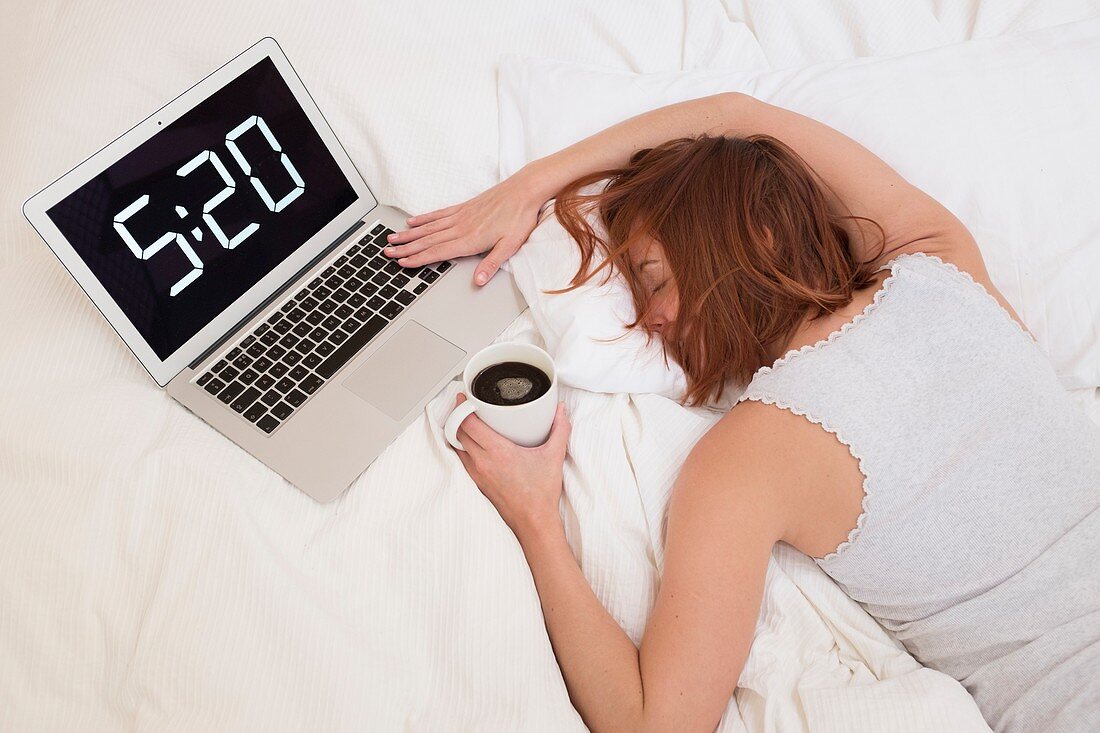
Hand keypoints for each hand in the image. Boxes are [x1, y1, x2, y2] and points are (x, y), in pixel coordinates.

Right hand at [382, 170, 547, 286]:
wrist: (524, 190)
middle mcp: (461, 227)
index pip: (438, 252)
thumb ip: (492, 264)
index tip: (402, 262)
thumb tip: (478, 281)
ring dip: (410, 235)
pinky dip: (424, 219)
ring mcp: (460, 216)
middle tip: (387, 253)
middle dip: (406, 248)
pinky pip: (439, 214)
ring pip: (429, 228)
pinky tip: (413, 221)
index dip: (418, 258)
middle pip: (428, 240)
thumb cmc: (519, 218)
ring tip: (393, 239)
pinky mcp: (464, 207)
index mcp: (470, 239)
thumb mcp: (510, 245)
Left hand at [450, 393, 571, 536]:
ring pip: (457, 447)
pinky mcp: (478, 483)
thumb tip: (561, 411)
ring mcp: (478, 474)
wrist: (534, 521)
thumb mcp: (554, 456)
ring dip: (457, 433)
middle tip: (464, 405)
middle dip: (457, 416)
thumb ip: (560, 430)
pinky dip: (462, 448)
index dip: (461, 407)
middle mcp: (483, 462)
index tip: (463, 397)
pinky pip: (462, 460)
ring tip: (465, 422)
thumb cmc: (541, 493)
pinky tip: (472, 444)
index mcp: (498, 452)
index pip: (468, 424)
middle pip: (458, 432)